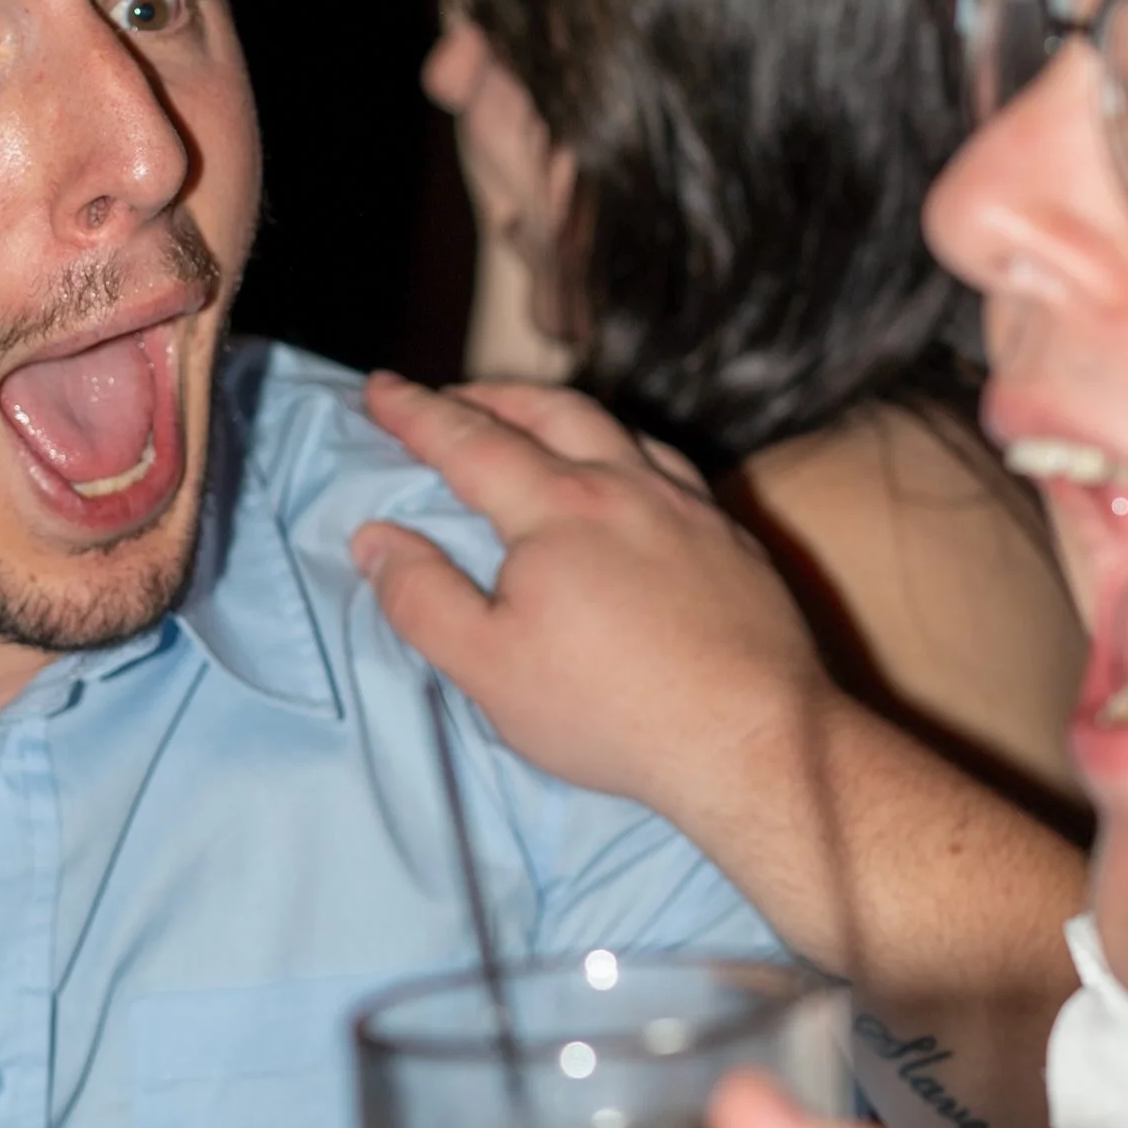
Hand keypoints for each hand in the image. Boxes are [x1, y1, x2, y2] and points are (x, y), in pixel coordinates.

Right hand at [352, 373, 831, 838]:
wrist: (753, 740)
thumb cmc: (610, 712)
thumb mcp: (489, 668)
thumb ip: (422, 598)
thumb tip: (374, 538)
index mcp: (560, 507)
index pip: (470, 442)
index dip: (418, 413)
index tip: (381, 387)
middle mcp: (629, 486)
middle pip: (550, 413)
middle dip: (492, 395)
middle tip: (451, 395)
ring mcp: (691, 509)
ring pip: (620, 430)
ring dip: (563, 413)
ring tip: (534, 420)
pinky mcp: (734, 541)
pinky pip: (672, 468)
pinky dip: (630, 450)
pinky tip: (631, 476)